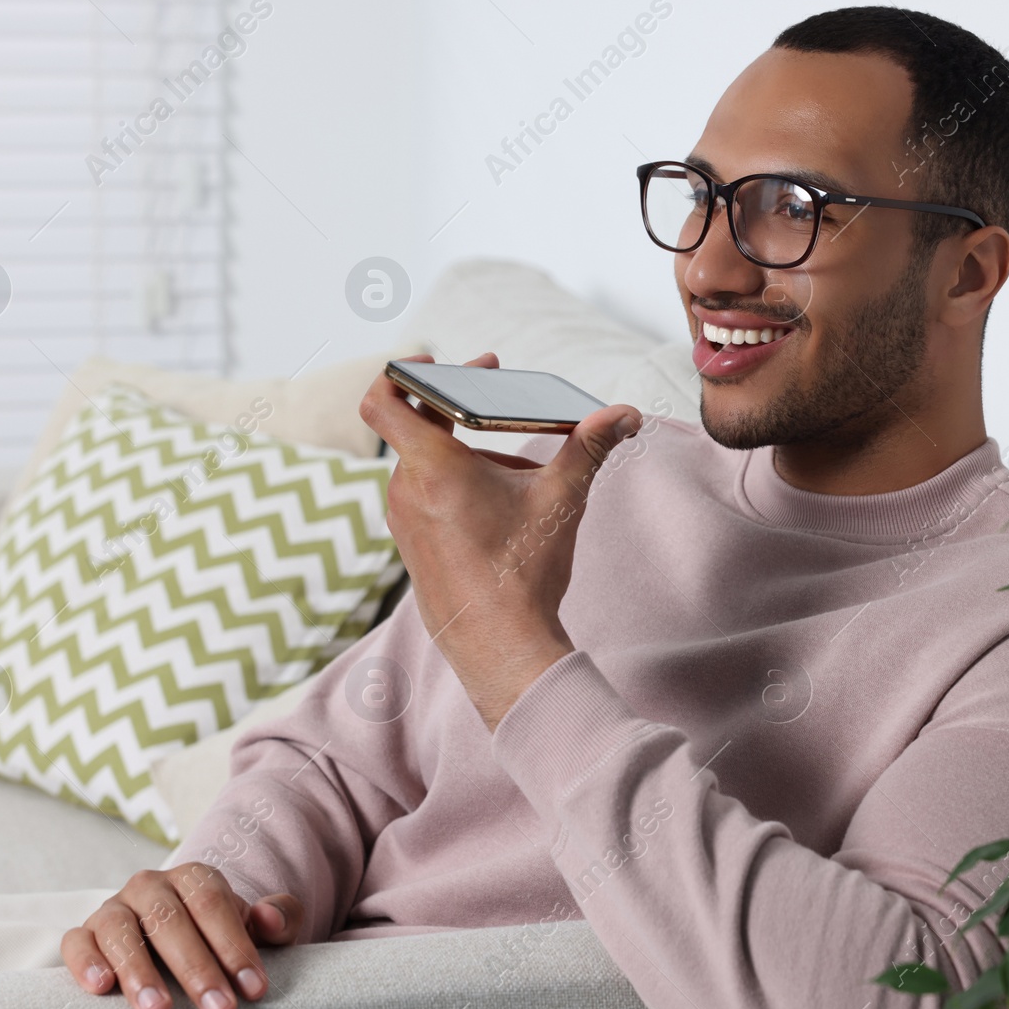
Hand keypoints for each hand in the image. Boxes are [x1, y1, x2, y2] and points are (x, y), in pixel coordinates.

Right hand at [61, 863, 302, 1008]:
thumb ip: (279, 918)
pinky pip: (77, 942)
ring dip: (139, 973)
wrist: (178, 944)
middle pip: (171, 921)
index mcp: (194, 878)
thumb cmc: (220, 939)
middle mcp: (150, 886)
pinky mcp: (84, 934)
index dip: (235, 946)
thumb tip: (269, 919)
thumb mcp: (257, 929)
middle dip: (197, 970)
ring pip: (121, 931)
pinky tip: (101, 988)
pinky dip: (86, 962)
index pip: (214, 905)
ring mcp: (113, 908)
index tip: (254, 989)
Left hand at [359, 352, 641, 730]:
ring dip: (463, 452)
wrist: (499, 647)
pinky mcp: (410, 545)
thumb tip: (624, 415)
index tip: (440, 362)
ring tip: (515, 466)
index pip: (383, 398)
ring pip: (425, 464)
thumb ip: (590, 447)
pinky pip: (425, 496)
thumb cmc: (522, 572)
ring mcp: (403, 520)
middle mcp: (406, 489)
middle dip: (460, 407)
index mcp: (431, 466)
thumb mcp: (560, 499)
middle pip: (417, 426)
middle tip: (499, 391)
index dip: (403, 370)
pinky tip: (500, 503)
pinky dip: (455, 484)